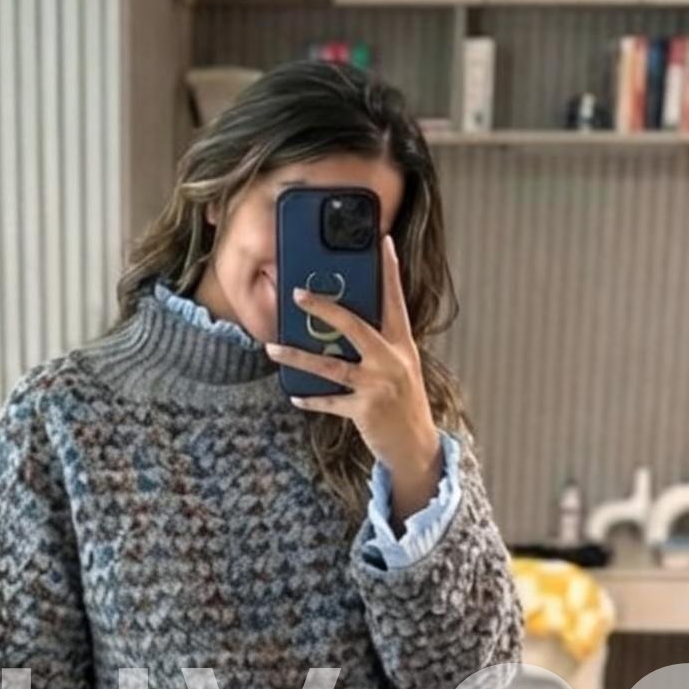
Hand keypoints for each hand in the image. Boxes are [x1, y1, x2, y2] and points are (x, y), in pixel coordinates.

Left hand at [266, 235, 441, 519]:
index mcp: (402, 344)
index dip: (390, 271)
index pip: (395, 300)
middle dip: (324, 308)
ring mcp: (379, 385)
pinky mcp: (366, 410)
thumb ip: (380, 346)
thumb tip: (343, 327)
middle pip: (354, 326)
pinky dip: (311, 399)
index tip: (384, 242)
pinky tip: (295, 394)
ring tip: (272, 349)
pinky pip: (330, 401)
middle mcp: (392, 360)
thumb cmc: (403, 404)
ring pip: (331, 365)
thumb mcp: (400, 368)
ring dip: (298, 357)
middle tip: (298, 293)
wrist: (416, 447)